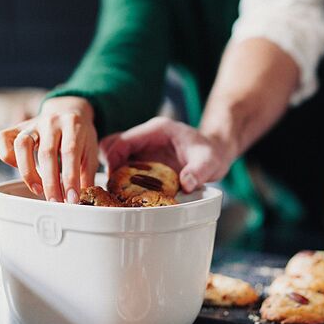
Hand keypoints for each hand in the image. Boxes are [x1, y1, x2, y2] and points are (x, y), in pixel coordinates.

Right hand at [0, 96, 97, 202]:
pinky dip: (7, 156)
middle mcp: (51, 121)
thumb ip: (86, 173)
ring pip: (22, 145)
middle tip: (55, 201)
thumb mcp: (90, 150)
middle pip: (47, 153)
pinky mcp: (17, 127)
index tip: (72, 198)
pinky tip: (20, 169)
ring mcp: (32, 123)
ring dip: (28, 172)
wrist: (67, 111)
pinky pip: (3, 139)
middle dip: (50, 182)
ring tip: (38, 190)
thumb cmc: (79, 136)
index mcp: (73, 124)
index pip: (70, 152)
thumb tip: (80, 200)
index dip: (70, 178)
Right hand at [100, 117, 231, 192]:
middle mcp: (146, 137)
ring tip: (117, 192)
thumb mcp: (209, 161)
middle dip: (108, 165)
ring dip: (112, 172)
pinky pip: (124, 165)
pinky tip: (126, 193)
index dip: (113, 159)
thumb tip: (187, 184)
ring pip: (114, 154)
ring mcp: (143, 147)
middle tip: (112, 188)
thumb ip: (199, 171)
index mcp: (156, 130)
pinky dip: (120, 178)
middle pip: (112, 144)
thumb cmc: (211, 153)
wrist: (215, 152)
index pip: (124, 140)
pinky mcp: (144, 159)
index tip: (113, 180)